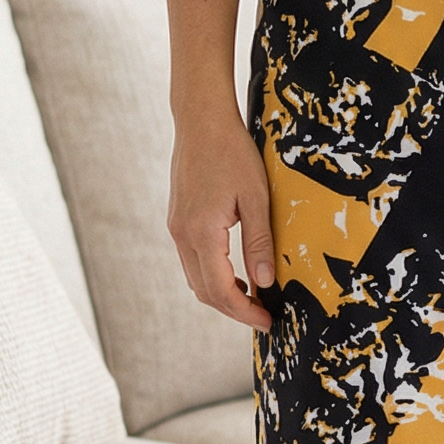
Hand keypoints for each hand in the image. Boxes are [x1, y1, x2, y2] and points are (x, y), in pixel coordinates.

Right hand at [168, 105, 275, 328]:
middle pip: (204, 291)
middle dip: (233, 309)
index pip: (219, 290)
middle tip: (263, 316)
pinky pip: (192, 260)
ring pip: (195, 278)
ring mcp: (176, 228)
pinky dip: (212, 275)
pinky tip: (235, 273)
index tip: (267, 322)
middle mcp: (181, 234)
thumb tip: (265, 283)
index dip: (244, 312)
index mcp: (201, 232)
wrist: (202, 121)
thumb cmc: (232, 153)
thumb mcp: (256, 198)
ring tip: (253, 298)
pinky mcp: (178, 220)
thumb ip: (260, 243)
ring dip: (221, 294)